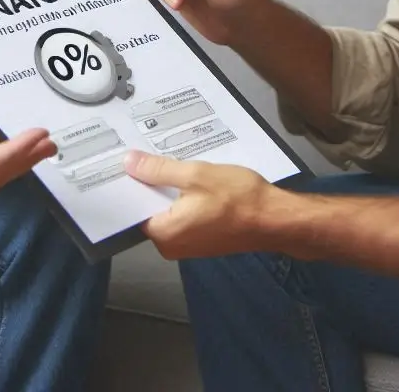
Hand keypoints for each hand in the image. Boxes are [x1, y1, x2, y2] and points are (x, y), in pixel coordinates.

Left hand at [124, 150, 280, 259]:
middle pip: (149, 209)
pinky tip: (186, 178)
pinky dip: (182, 198)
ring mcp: (187, 245)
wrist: (275, 218)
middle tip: (143, 153)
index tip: (124, 160)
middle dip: (148, 183)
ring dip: (167, 189)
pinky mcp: (201, 240)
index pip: (134, 207)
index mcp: (164, 233)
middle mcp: (170, 245)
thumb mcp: (195, 175)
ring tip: (163, 160)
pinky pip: (182, 216)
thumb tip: (128, 162)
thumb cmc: (236, 196)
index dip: (130, 182)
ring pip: (167, 211)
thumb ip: (158, 170)